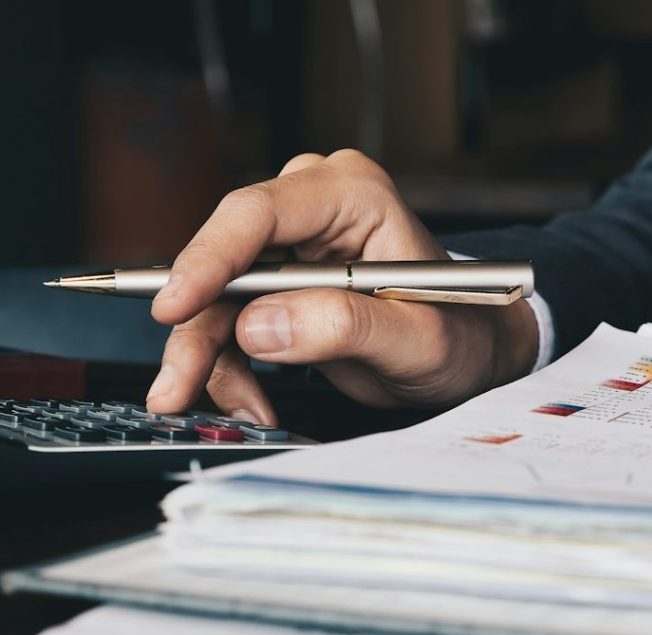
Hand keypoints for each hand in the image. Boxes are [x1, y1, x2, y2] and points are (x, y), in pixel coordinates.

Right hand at [147, 150, 538, 422]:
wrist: (467, 355)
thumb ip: (344, 326)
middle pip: (225, 262)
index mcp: (350, 194)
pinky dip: (232, 371)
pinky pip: (230, 327)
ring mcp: (290, 251)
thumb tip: (260, 326)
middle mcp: (310, 212)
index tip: (174, 306)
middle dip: (196, 330)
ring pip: (217, 302)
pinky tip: (254, 405)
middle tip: (175, 388)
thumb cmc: (457, 335)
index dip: (208, 259)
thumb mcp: (416, 339)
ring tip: (239, 414)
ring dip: (210, 362)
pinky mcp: (277, 290)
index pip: (259, 215)